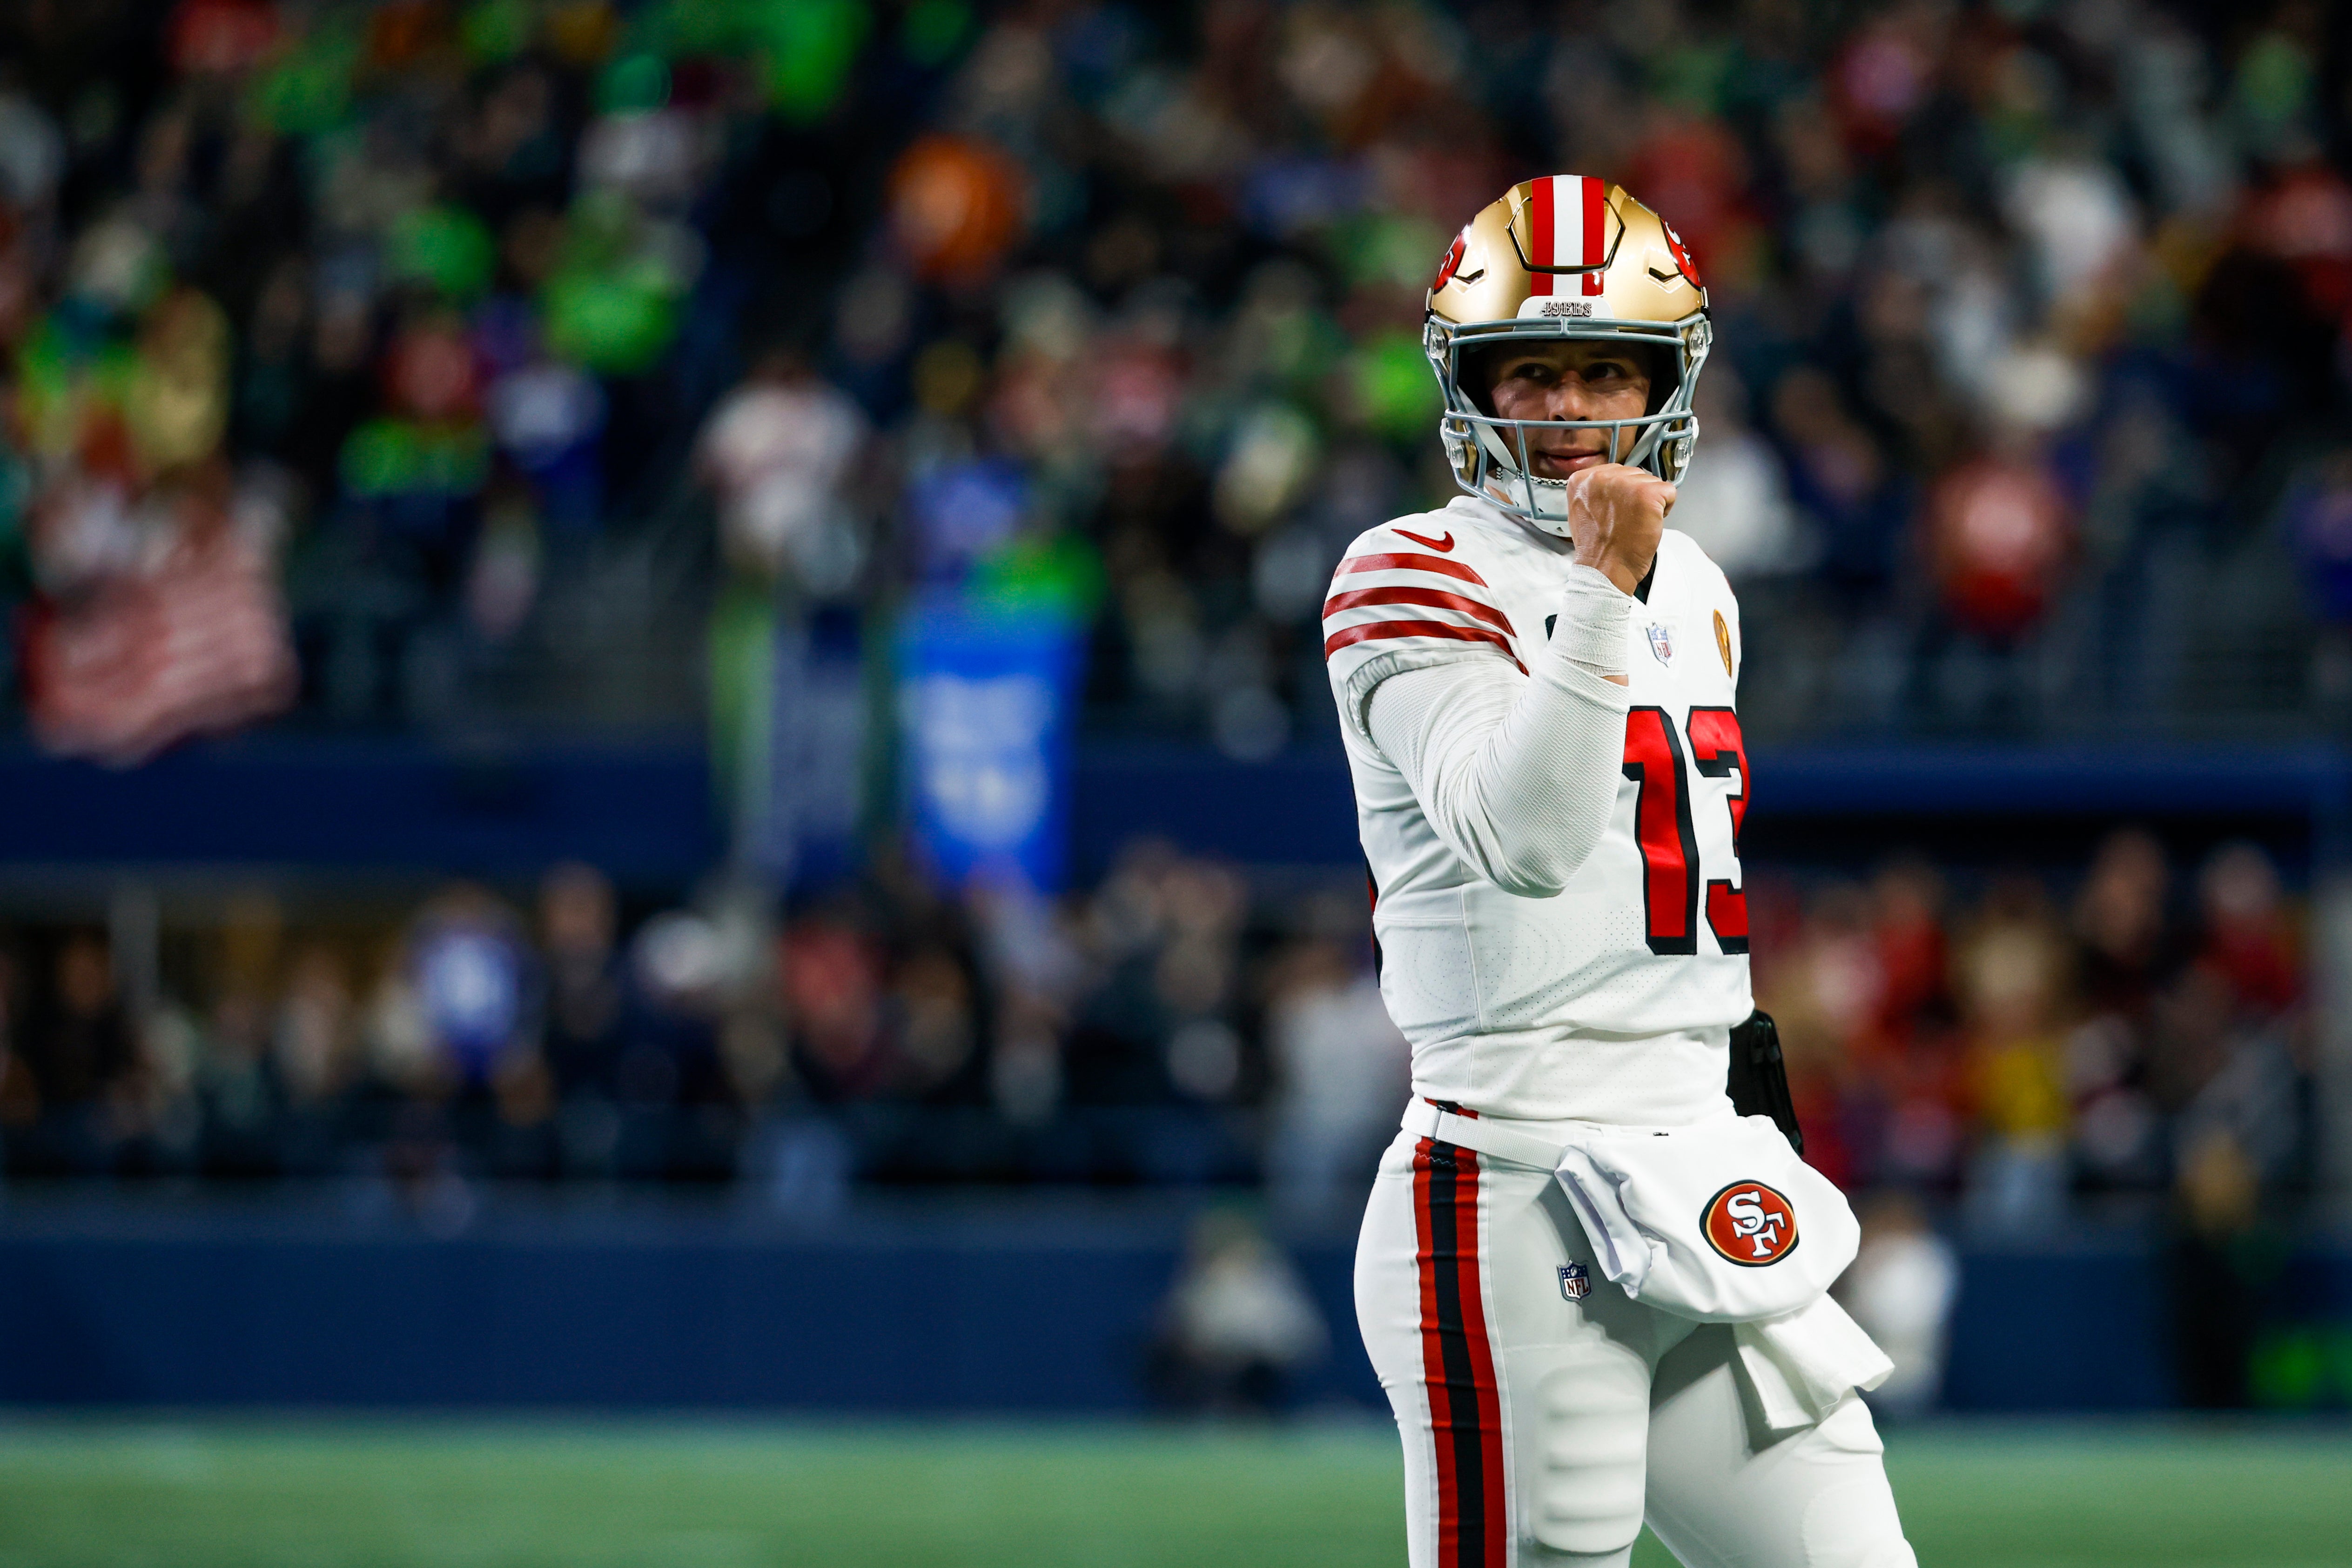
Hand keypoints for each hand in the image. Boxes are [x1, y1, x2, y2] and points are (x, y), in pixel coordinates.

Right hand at [1564, 463, 1673, 595]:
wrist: (1604, 569)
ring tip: (1634, 523)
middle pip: (1635, 475)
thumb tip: (1618, 483)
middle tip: (1625, 520)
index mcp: (1582, 479)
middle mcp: (1601, 477)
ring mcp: (1625, 484)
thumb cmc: (1597, 548)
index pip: (1616, 472)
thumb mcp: (1583, 510)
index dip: (1622, 493)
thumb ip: (1597, 491)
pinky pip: (1669, 491)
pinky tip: (1647, 523)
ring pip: (1652, 482)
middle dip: (1636, 496)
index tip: (1615, 511)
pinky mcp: (1647, 493)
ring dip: (1650, 503)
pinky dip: (1665, 509)